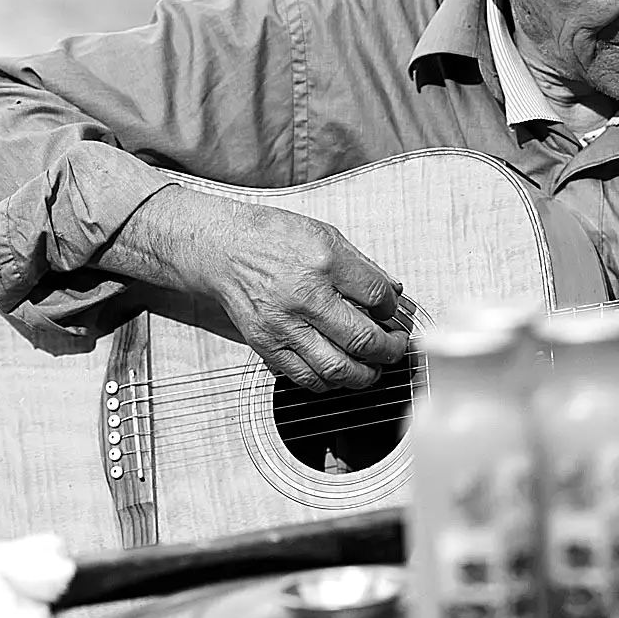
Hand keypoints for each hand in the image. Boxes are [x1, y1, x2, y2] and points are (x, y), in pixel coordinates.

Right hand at [107, 186, 406, 390]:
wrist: (222, 250)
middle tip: (396, 347)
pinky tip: (340, 370)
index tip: (395, 312)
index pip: (376, 296)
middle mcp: (303, 298)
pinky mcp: (266, 346)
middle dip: (390, 350)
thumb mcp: (325, 236)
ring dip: (364, 375)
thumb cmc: (272, 238)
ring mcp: (282, 326)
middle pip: (362, 340)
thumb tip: (393, 293)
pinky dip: (330, 381)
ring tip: (374, 367)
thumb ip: (362, 267)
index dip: (395, 309)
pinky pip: (305, 378)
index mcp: (323, 263)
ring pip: (336, 369)